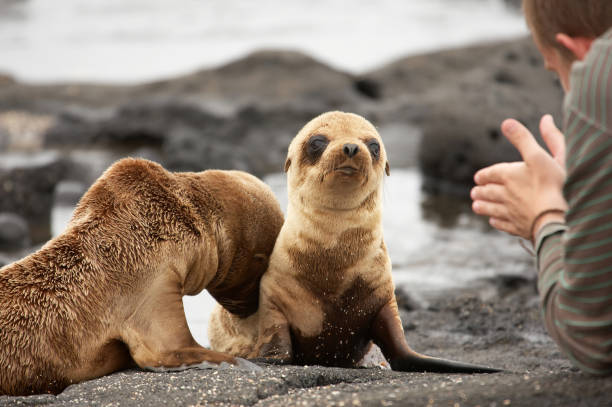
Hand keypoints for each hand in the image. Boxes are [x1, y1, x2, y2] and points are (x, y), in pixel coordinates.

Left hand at [471, 115, 567, 240]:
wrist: (556, 217)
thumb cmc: (550, 184)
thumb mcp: (538, 155)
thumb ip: (523, 138)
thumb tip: (507, 122)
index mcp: (509, 176)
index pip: (491, 174)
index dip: (484, 175)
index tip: (478, 177)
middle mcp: (506, 195)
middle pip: (488, 192)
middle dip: (480, 191)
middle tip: (474, 192)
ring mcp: (511, 213)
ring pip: (491, 209)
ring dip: (482, 206)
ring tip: (476, 206)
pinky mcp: (519, 228)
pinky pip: (503, 224)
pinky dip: (496, 221)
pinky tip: (494, 220)